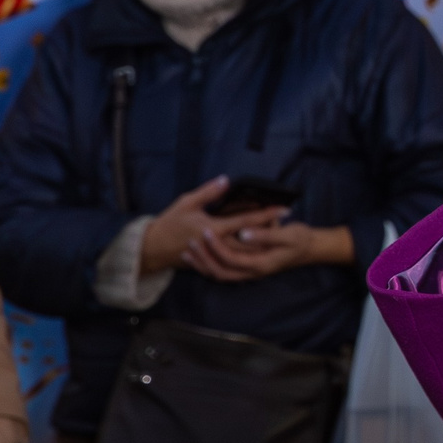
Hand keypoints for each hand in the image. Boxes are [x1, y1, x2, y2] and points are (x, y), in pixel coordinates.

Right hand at [137, 177, 274, 275]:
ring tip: (278, 229)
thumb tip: (227, 180)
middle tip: (286, 220)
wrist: (155, 249)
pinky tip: (261, 242)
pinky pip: (239, 258)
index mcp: (214, 229)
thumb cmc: (171, 223)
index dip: (267, 213)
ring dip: (264, 240)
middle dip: (271, 229)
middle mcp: (220, 244)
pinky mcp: (217, 262)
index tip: (284, 208)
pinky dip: (252, 250)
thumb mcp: (187, 203)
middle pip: (254, 239)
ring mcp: (219, 256)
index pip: (247, 220)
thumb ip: (208, 192)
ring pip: (249, 251)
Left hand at [183, 220, 356, 281]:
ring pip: (219, 275)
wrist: (310, 248)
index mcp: (261, 264)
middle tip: (191, 243)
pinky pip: (223, 272)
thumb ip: (265, 235)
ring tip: (189, 251)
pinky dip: (208, 266)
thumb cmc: (300, 239)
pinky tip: (200, 256)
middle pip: (220, 272)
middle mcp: (253, 272)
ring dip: (203, 264)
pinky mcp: (247, 268)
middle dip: (204, 259)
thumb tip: (243, 233)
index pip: (231, 259)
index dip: (217, 247)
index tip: (206, 231)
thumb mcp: (288, 235)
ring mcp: (249, 272)